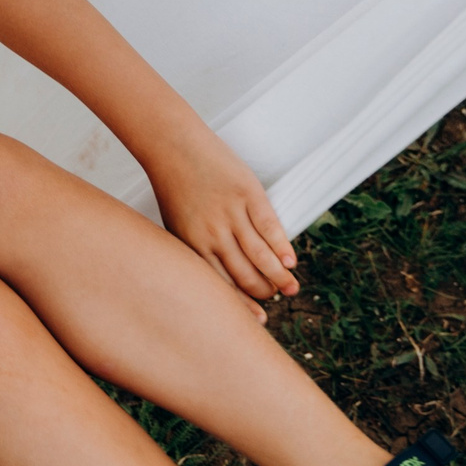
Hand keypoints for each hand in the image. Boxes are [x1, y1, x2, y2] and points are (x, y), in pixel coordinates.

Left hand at [149, 132, 298, 301]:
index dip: (243, 305)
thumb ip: (196, 253)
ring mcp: (231, 213)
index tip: (260, 318)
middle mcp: (212, 234)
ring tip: (290, 287)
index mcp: (192, 246)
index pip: (222, 285)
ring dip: (278, 276)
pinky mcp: (247, 194)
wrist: (174, 147)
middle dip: (263, 291)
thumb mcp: (177, 227)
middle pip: (245, 274)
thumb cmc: (175, 189)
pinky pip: (269, 227)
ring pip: (260, 255)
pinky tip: (290, 262)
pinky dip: (282, 247)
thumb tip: (220, 282)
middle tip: (277, 295)